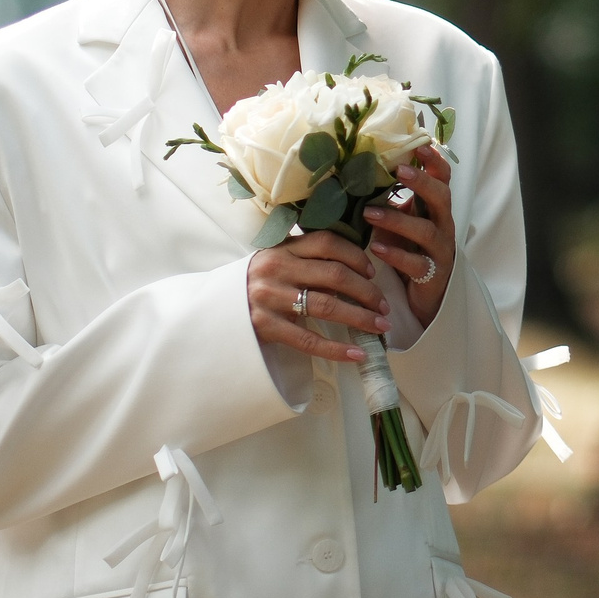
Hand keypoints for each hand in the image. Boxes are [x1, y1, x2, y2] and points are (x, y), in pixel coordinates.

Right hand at [247, 230, 387, 363]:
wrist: (214, 308)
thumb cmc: (256, 283)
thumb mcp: (277, 262)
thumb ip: (306, 259)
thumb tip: (355, 269)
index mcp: (282, 249)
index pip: (328, 243)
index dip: (356, 256)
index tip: (373, 272)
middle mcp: (276, 270)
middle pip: (335, 275)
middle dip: (367, 291)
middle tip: (385, 305)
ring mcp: (270, 299)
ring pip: (327, 305)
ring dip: (360, 317)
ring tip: (381, 326)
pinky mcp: (266, 327)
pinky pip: (308, 340)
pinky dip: (336, 348)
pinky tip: (357, 354)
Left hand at [364, 143, 454, 329]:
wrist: (424, 297)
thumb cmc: (408, 251)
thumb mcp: (402, 222)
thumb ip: (390, 200)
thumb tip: (356, 170)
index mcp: (436, 209)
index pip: (443, 179)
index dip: (434, 161)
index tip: (420, 144)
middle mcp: (443, 226)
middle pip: (441, 198)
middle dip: (422, 182)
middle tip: (400, 169)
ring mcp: (440, 251)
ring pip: (426, 231)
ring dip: (398, 220)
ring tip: (369, 212)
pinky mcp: (432, 276)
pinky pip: (416, 264)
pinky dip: (395, 254)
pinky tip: (376, 247)